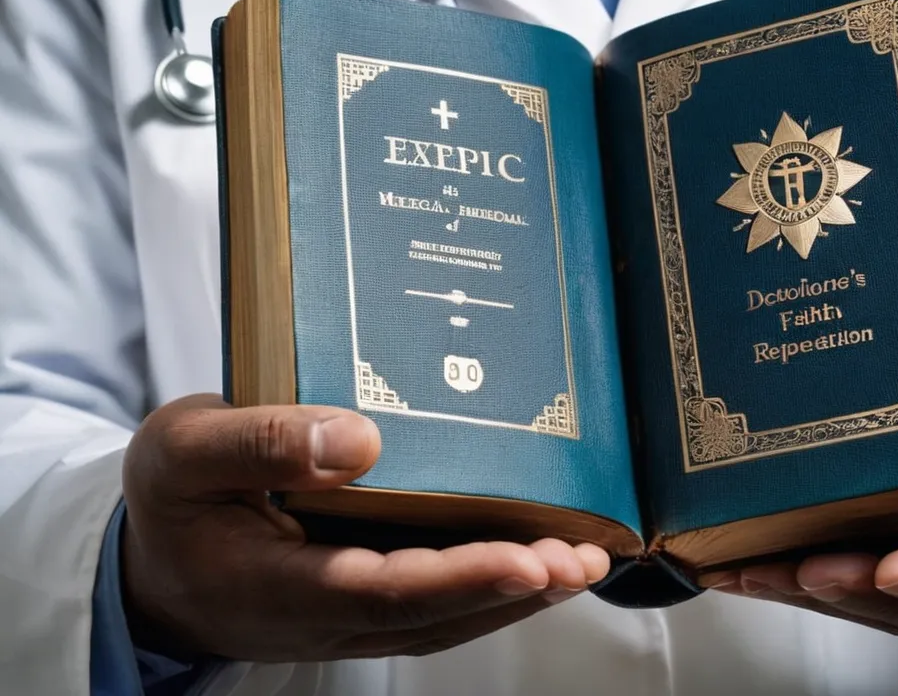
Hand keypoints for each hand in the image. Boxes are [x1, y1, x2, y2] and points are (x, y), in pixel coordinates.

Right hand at [121, 394, 608, 661]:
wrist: (153, 564)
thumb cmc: (170, 502)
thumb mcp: (180, 453)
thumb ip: (258, 443)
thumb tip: (358, 438)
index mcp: (275, 583)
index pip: (382, 590)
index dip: (459, 578)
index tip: (527, 557)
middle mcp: (322, 616)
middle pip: (432, 614)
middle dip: (516, 589)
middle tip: (583, 558)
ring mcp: (348, 619)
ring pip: (444, 619)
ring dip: (519, 594)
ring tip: (584, 560)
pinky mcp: (365, 605)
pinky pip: (436, 607)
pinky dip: (493, 588)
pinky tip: (539, 558)